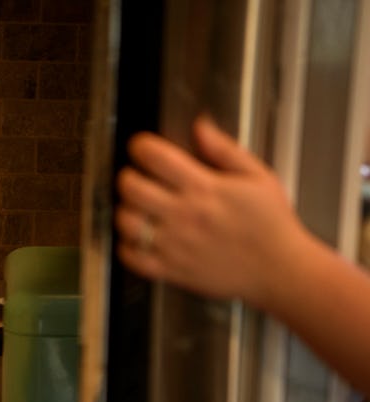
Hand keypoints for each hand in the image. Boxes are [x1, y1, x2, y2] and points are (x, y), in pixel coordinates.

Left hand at [114, 115, 307, 308]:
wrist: (280, 269)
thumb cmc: (272, 224)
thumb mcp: (257, 176)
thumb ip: (224, 149)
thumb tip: (200, 126)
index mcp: (204, 188)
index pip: (155, 157)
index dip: (140, 146)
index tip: (141, 147)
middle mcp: (184, 215)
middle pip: (131, 187)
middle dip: (127, 176)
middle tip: (134, 177)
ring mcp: (174, 244)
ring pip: (126, 222)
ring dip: (124, 210)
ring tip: (136, 208)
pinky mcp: (171, 270)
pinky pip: (132, 258)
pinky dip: (126, 246)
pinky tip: (137, 238)